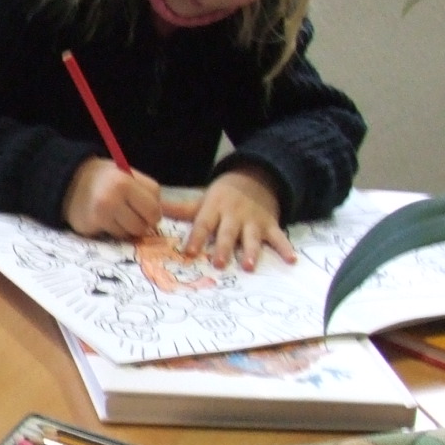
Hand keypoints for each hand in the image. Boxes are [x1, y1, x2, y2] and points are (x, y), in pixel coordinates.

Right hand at [62, 158, 163, 239]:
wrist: (68, 182)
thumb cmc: (103, 179)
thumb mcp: (125, 175)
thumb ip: (143, 191)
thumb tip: (159, 218)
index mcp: (126, 180)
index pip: (154, 202)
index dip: (153, 209)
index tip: (144, 208)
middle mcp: (115, 195)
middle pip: (146, 220)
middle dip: (144, 222)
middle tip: (133, 216)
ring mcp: (103, 212)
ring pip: (132, 231)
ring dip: (129, 228)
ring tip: (118, 216)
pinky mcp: (94, 225)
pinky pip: (116, 235)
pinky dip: (114, 230)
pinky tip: (106, 220)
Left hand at [169, 169, 295, 270]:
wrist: (256, 177)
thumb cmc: (223, 196)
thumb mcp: (202, 200)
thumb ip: (180, 209)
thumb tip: (153, 210)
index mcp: (214, 209)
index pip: (202, 224)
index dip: (195, 238)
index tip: (188, 252)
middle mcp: (234, 215)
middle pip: (227, 233)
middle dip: (223, 248)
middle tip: (217, 264)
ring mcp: (254, 220)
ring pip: (251, 237)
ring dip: (251, 251)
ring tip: (249, 266)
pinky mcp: (271, 224)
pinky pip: (279, 237)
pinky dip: (285, 248)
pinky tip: (290, 259)